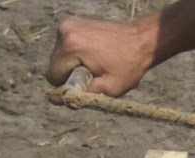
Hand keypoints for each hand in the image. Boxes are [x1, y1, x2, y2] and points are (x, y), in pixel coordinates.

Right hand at [47, 14, 164, 95]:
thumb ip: (79, 95)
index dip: (67, 86)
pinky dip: (76, 53)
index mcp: (71, 46)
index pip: (53, 76)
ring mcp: (68, 23)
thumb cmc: (128, 67)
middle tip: (94, 73)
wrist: (141, 41)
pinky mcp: (73, 21)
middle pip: (55, 64)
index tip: (86, 83)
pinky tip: (94, 54)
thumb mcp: (106, 89)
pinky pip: (66, 46)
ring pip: (59, 56)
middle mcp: (65, 31)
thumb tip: (53, 99)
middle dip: (70, 74)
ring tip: (96, 62)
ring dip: (73, 64)